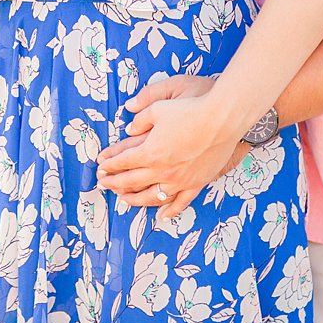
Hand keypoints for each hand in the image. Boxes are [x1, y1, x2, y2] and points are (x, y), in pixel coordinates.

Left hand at [96, 76, 244, 220]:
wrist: (222, 119)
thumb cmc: (190, 109)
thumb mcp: (159, 107)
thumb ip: (141, 117)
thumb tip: (129, 127)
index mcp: (150, 151)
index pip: (123, 160)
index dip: (109, 163)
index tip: (100, 165)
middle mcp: (162, 170)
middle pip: (132, 181)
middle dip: (114, 182)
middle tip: (102, 184)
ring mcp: (180, 180)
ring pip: (152, 196)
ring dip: (135, 199)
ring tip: (123, 200)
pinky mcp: (197, 183)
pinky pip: (181, 202)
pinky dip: (169, 210)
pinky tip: (161, 215)